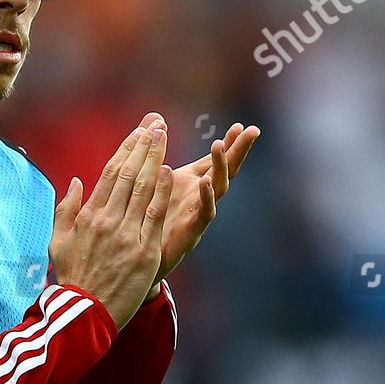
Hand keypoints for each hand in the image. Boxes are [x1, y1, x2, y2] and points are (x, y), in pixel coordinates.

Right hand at [50, 126, 173, 330]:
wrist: (85, 313)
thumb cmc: (72, 279)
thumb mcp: (59, 242)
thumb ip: (66, 210)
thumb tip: (75, 182)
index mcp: (88, 216)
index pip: (110, 174)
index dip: (126, 149)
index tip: (139, 131)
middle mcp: (107, 220)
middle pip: (128, 175)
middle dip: (144, 147)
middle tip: (156, 125)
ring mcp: (126, 235)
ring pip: (143, 189)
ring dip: (155, 160)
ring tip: (164, 137)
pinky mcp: (143, 251)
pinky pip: (154, 215)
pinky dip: (161, 192)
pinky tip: (169, 171)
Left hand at [135, 112, 259, 286]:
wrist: (132, 263)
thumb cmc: (142, 223)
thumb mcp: (149, 182)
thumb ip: (153, 154)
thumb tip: (156, 119)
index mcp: (188, 185)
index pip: (213, 161)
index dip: (228, 144)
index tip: (240, 126)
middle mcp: (196, 199)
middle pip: (224, 171)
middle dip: (237, 151)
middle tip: (252, 131)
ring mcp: (195, 216)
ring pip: (216, 189)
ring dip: (219, 168)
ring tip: (218, 146)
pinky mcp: (189, 234)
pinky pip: (203, 214)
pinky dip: (205, 198)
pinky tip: (205, 182)